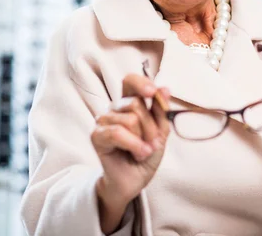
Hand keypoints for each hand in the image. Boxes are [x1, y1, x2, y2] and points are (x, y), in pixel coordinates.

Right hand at [91, 74, 170, 233]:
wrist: (134, 180)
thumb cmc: (146, 153)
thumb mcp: (161, 131)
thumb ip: (161, 111)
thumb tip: (164, 88)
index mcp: (130, 103)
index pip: (130, 81)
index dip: (141, 82)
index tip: (152, 92)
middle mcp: (115, 108)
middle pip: (136, 104)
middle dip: (151, 127)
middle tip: (151, 142)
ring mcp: (104, 120)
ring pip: (130, 119)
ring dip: (143, 139)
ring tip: (143, 150)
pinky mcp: (96, 136)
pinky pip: (118, 132)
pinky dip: (134, 145)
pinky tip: (139, 153)